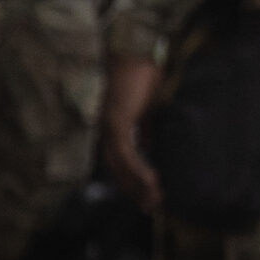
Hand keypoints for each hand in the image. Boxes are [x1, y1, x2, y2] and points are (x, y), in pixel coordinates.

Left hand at [101, 58, 162, 214]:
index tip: (147, 197)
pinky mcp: (116, 122)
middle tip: (151, 207)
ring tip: (154, 199)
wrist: (136, 52)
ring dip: (138, 185)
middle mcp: (106, 131)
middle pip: (116, 170)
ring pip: (120, 166)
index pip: (119, 163)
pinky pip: (127, 153)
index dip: (132, 181)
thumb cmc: (144, 74)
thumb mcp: (149, 107)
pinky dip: (138, 169)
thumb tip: (149, 146)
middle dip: (134, 190)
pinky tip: (151, 181)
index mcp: (113, 128)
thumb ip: (146, 128)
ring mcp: (109, 127)